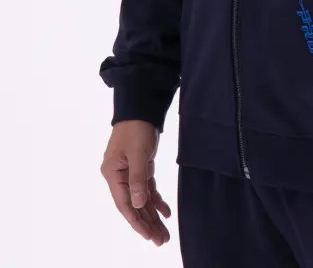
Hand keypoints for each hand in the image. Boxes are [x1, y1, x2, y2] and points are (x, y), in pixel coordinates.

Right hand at [101, 120, 171, 245]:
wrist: (141, 106)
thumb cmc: (136, 127)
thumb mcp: (138, 153)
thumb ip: (137, 179)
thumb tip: (137, 205)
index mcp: (112, 174)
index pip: (124, 204)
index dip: (136, 222)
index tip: (148, 236)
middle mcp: (118, 176)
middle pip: (133, 205)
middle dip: (147, 224)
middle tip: (161, 240)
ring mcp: (129, 172)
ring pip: (141, 199)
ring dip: (152, 215)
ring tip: (164, 233)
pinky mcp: (140, 166)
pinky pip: (147, 188)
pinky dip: (156, 200)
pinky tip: (165, 212)